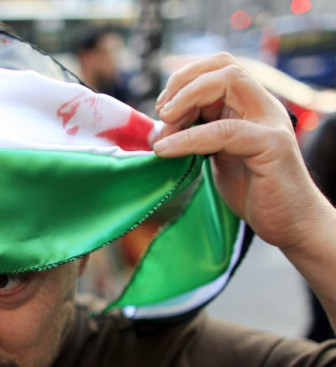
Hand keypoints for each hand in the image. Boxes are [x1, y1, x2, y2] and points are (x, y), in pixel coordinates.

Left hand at [152, 52, 326, 252]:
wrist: (290, 222)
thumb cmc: (252, 190)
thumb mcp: (217, 156)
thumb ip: (194, 137)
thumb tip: (155, 131)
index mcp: (249, 104)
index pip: (217, 68)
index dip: (184, 80)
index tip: (162, 108)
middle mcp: (262, 106)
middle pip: (223, 66)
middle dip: (183, 83)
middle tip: (162, 113)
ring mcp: (269, 122)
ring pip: (227, 84)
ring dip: (185, 102)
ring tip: (163, 131)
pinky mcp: (271, 144)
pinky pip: (225, 130)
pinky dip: (190, 137)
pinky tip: (167, 150)